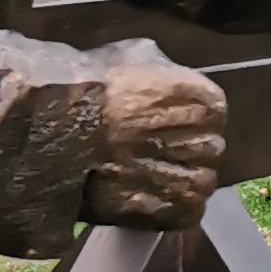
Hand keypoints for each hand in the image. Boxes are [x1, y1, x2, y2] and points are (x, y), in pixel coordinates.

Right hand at [83, 57, 226, 228]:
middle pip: (208, 151)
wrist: (59, 133)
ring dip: (178, 182)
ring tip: (144, 177)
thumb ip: (161, 71)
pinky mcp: (176, 213)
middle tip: (149, 151)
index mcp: (205, 102)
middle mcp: (207, 142)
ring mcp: (194, 181)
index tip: (161, 123)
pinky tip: (144, 196)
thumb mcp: (133, 58)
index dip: (185, 120)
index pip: (211, 115)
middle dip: (185, 152)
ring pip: (200, 184)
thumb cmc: (92, 90)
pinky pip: (188, 213)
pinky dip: (169, 208)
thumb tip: (163, 76)